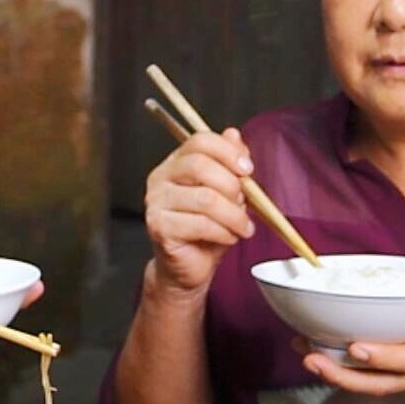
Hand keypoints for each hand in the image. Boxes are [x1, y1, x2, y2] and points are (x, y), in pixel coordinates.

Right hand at [144, 127, 255, 298]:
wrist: (189, 267)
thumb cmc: (206, 230)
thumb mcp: (226, 194)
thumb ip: (230, 165)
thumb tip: (234, 135)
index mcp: (175, 164)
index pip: (199, 141)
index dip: (227, 151)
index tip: (248, 170)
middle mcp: (160, 179)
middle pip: (199, 165)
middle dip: (232, 184)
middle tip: (245, 203)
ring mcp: (156, 203)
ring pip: (205, 198)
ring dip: (233, 214)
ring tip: (243, 227)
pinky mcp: (158, 227)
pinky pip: (200, 224)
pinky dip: (223, 232)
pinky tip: (229, 237)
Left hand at [302, 239, 404, 403]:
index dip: (384, 356)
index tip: (357, 347)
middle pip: (383, 381)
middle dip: (345, 372)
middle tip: (311, 355)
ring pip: (373, 387)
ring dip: (338, 375)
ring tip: (306, 354)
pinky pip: (375, 384)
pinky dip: (347, 374)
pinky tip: (319, 354)